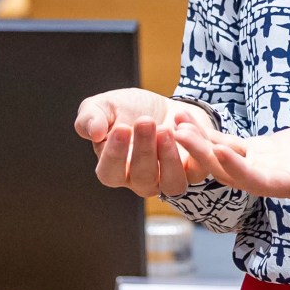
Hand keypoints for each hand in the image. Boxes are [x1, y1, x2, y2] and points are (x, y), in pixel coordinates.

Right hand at [75, 88, 216, 200]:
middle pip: (143, 178)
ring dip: (170, 158)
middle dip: (145, 149)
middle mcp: (141, 180)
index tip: (120, 129)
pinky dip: (194, 146)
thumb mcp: (104, 106)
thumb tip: (93, 132)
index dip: (115, 155)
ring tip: (167, 129)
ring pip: (172, 184)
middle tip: (146, 121)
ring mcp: (168, 179)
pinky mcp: (194, 170)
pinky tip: (183, 121)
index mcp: (115, 169)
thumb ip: (91, 117)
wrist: (163, 105)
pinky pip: (199, 168)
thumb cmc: (129, 110)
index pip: (110, 173)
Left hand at [170, 113, 289, 200]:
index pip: (260, 184)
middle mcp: (275, 182)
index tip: (219, 152)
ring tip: (176, 118)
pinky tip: (187, 116)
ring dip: (200, 142)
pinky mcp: (262, 151)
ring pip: (225, 159)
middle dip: (206, 154)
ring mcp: (265, 167)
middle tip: (181, 131)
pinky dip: (210, 133)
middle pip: (232, 173)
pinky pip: (230, 144)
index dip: (238, 170)